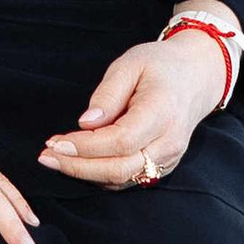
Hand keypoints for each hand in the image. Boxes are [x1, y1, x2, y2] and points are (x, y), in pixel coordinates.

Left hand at [40, 34, 222, 190]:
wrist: (197, 76)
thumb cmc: (161, 65)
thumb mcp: (130, 64)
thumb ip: (107, 94)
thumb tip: (85, 124)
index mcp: (162, 112)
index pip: (121, 141)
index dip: (85, 146)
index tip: (55, 141)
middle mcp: (169, 141)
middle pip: (120, 168)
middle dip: (77, 166)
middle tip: (46, 156)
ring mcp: (169, 157)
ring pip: (122, 178)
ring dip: (85, 174)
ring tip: (55, 158)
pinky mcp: (162, 165)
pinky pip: (128, 179)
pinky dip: (100, 175)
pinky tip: (78, 161)